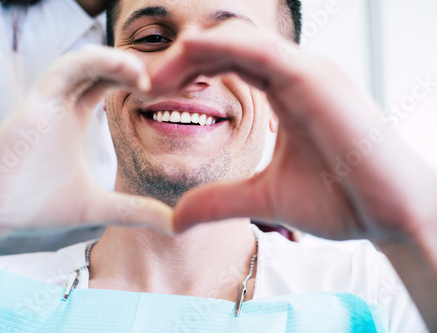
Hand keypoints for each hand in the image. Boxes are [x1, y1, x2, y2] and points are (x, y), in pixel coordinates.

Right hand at [0, 46, 172, 230]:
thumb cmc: (35, 207)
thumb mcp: (98, 207)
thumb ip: (135, 212)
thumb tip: (176, 225)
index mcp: (76, 117)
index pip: (109, 84)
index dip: (136, 82)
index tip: (165, 93)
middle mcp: (63, 103)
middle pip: (103, 67)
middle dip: (134, 68)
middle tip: (164, 82)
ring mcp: (49, 100)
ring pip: (86, 62)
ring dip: (118, 61)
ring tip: (145, 77)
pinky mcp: (36, 102)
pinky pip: (67, 69)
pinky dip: (96, 62)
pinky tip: (126, 72)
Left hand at [157, 20, 436, 242]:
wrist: (390, 215)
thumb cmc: (341, 200)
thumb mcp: (262, 198)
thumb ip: (218, 201)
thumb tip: (175, 219)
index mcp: (284, 94)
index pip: (226, 66)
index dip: (187, 74)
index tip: (153, 94)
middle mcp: (294, 76)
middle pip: (226, 49)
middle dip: (182, 62)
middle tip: (145, 84)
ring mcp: (307, 73)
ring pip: (240, 40)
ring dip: (194, 52)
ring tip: (158, 76)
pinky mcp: (317, 79)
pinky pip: (263, 50)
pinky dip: (225, 46)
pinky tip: (191, 52)